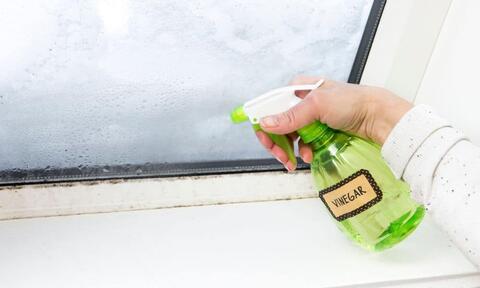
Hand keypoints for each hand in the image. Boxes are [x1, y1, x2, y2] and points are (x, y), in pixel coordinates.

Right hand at [255, 76, 412, 170]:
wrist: (378, 117)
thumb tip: (265, 123)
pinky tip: (308, 156)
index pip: (271, 107)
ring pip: (289, 137)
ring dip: (289, 150)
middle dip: (277, 142)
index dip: (265, 124)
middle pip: (277, 125)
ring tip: (295, 160)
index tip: (266, 140)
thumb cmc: (352, 102)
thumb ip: (291, 116)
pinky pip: (302, 144)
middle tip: (281, 156)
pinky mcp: (318, 132)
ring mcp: (310, 119)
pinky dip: (302, 152)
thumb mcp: (318, 105)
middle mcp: (301, 103)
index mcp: (297, 89)